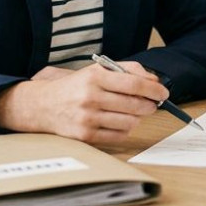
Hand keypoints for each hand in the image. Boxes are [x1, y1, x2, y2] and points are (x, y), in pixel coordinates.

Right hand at [0, 62, 167, 143]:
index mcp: (94, 77)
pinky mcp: (85, 135)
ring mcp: (88, 118)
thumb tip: (153, 80)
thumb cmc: (75, 87)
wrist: (42, 106)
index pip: (134, 84)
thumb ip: (126, 71)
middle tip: (151, 104)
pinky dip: (125, 129)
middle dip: (149, 105)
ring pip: (130, 122)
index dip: (154, 89)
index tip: (163, 92)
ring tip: (130, 112)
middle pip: (135, 105)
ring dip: (136, 118)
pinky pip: (119, 135)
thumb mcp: (97, 70)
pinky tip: (118, 122)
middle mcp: (91, 97)